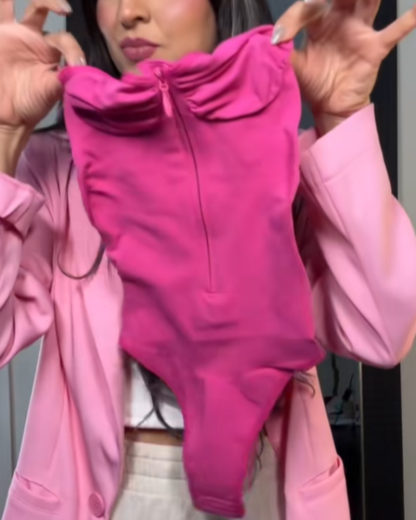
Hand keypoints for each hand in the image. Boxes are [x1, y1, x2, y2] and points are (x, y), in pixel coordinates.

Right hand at [0, 0, 84, 130]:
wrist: (9, 115)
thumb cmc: (33, 104)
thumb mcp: (54, 90)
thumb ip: (67, 76)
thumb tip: (80, 67)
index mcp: (51, 49)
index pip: (64, 37)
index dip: (72, 48)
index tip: (77, 64)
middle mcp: (33, 36)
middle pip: (42, 6)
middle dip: (52, 1)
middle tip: (64, 9)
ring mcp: (12, 33)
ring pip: (14, 3)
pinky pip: (0, 12)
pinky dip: (3, 5)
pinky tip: (6, 2)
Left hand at [273, 0, 415, 130]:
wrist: (329, 107)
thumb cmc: (312, 83)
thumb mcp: (292, 65)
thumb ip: (282, 50)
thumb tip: (270, 40)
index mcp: (318, 22)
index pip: (308, 6)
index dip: (297, 14)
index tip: (284, 33)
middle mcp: (341, 20)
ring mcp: (360, 31)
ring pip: (369, 0)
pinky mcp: (374, 47)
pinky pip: (394, 32)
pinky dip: (408, 21)